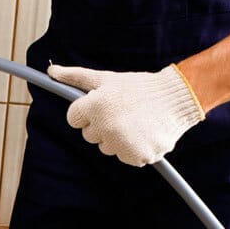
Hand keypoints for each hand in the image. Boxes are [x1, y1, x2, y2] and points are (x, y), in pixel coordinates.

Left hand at [47, 63, 204, 166]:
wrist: (177, 97)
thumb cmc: (138, 87)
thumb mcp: (104, 78)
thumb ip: (75, 76)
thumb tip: (52, 71)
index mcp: (94, 107)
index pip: (73, 119)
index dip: (86, 111)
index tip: (103, 105)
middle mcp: (105, 127)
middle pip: (88, 135)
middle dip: (101, 125)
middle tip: (122, 111)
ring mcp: (121, 144)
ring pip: (106, 148)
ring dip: (117, 138)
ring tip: (135, 121)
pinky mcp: (136, 156)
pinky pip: (125, 157)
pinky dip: (133, 149)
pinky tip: (144, 132)